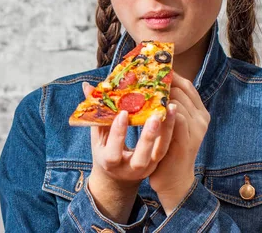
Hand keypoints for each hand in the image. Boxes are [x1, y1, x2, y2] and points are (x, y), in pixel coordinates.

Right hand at [83, 82, 176, 223]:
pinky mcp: (158, 163)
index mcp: (110, 162)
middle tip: (155, 116)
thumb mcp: (98, 135)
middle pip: (141, 158)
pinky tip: (174, 113)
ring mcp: (146, 168)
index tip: (124, 113)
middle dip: (148, 137)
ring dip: (166, 131)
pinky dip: (171, 130)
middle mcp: (130, 169)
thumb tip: (87, 86)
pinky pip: (167, 147)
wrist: (118, 177)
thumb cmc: (105, 149)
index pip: (113, 151)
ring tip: (171, 109)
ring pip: (159, 152)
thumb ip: (96, 113)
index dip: (118, 133)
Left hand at [149, 72, 209, 214]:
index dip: (171, 75)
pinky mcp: (187, 141)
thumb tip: (147, 83)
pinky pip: (177, 119)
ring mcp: (196, 129)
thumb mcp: (168, 124)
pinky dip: (162, 112)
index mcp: (198, 111)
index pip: (186, 85)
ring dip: (159, 95)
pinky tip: (147, 108)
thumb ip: (164, 106)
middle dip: (162, 81)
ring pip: (178, 101)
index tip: (152, 67)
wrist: (172, 180)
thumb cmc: (167, 148)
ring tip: (140, 88)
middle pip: (182, 89)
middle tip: (142, 75)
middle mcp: (201, 118)